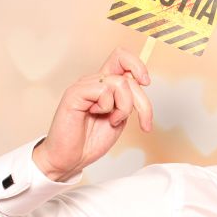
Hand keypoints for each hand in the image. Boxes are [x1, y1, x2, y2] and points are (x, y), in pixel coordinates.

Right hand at [32, 47, 153, 180]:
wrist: (70, 158)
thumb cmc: (91, 140)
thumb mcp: (120, 117)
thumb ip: (128, 100)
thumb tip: (140, 82)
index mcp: (104, 85)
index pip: (121, 58)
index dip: (138, 65)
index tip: (146, 83)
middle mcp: (94, 82)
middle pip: (127, 72)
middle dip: (143, 102)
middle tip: (144, 122)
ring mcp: (84, 86)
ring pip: (120, 82)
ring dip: (124, 107)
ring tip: (112, 120)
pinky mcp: (74, 93)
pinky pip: (103, 90)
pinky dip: (107, 107)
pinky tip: (95, 115)